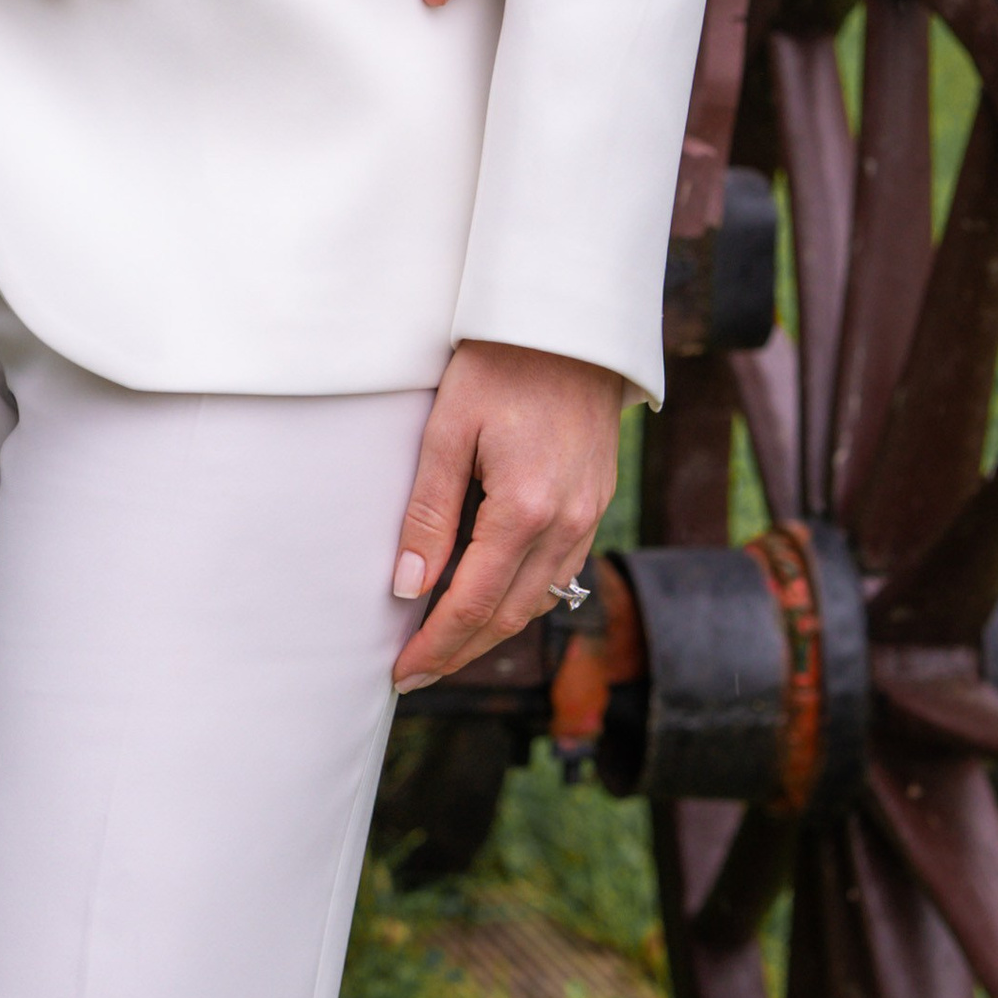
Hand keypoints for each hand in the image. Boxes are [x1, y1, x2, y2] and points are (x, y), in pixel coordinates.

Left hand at [389, 339, 623, 688]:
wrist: (569, 323)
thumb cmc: (499, 364)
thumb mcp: (448, 429)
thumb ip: (428, 511)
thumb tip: (407, 586)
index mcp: (527, 509)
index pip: (474, 603)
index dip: (436, 644)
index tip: (400, 672)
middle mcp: (568, 524)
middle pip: (510, 615)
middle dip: (460, 651)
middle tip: (415, 674)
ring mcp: (590, 515)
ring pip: (539, 599)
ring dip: (492, 631)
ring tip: (446, 647)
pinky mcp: (597, 502)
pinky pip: (559, 571)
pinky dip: (523, 597)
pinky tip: (494, 600)